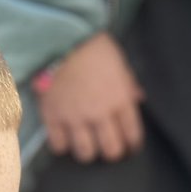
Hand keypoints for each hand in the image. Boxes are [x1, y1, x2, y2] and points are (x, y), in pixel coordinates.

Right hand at [37, 32, 144, 162]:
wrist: (60, 37)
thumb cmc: (93, 48)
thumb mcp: (119, 63)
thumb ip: (128, 85)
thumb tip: (138, 99)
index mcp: (120, 100)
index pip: (133, 136)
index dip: (132, 145)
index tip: (129, 146)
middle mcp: (99, 113)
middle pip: (110, 151)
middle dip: (112, 152)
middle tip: (107, 146)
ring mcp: (75, 118)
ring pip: (85, 154)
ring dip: (88, 152)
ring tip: (86, 144)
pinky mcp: (53, 117)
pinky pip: (59, 146)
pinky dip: (63, 145)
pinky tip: (65, 138)